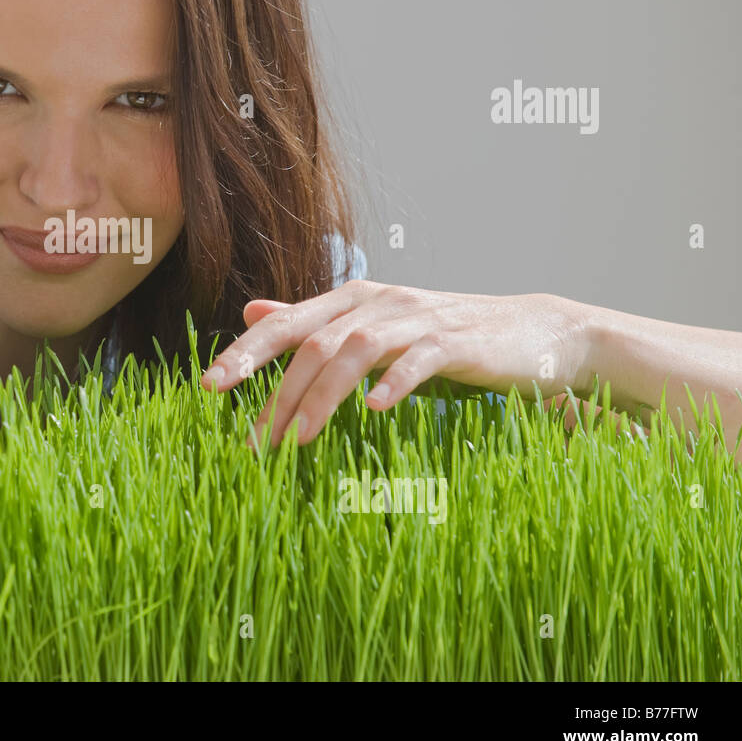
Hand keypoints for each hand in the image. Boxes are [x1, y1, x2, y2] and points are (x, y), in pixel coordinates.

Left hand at [199, 279, 594, 449]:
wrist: (532, 331)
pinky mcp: (457, 342)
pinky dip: (394, 383)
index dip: (245, 352)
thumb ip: (313, 322)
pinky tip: (373, 411)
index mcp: (351, 299)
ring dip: (323, 398)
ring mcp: (417, 319)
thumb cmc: (441, 335)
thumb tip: (251, 311)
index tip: (209, 386)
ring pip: (355, 352)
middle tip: (252, 441)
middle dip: (276, 392)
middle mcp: (377, 302)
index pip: (286, 323)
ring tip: (299, 442)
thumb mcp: (371, 324)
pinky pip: (419, 360)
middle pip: (313, 344)